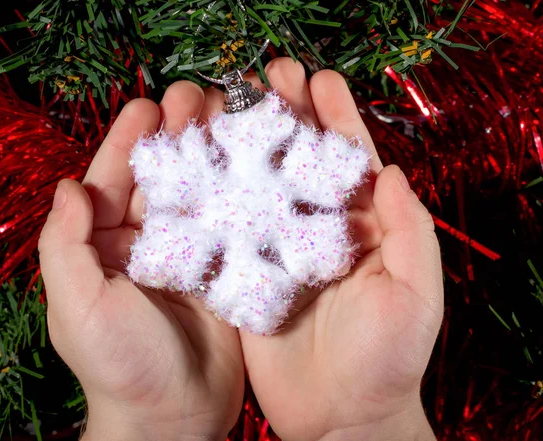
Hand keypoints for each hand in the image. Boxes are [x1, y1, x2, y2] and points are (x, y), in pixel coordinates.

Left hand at [38, 82, 243, 440]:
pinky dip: (244, 193)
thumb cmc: (119, 365)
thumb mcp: (77, 305)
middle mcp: (148, 245)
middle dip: (176, 134)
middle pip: (162, 178)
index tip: (147, 104)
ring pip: (200, 193)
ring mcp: (190, 256)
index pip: (114, 181)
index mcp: (106, 247)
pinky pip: (233, 224)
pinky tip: (258, 163)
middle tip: (195, 95)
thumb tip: (70, 185)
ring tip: (229, 115)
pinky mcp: (226, 272)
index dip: (128, 141)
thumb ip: (66, 244)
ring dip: (213, 154)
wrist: (174, 418)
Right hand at [237, 59, 443, 440]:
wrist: (341, 415)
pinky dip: (214, 197)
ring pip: (260, 186)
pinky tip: (199, 165)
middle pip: (299, 162)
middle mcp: (316, 231)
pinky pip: (230, 231)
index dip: (336, 118)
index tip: (319, 80)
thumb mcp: (415, 295)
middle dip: (289, 116)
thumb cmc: (387, 359)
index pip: (348, 162)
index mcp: (361, 228)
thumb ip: (409, 231)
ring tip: (230, 105)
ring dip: (247, 145)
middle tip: (271, 74)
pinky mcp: (246, 277)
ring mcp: (278, 251)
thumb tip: (389, 172)